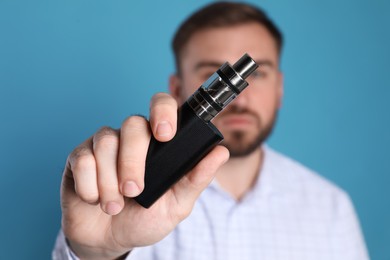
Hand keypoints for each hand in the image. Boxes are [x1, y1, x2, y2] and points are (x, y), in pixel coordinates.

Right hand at [61, 93, 228, 258]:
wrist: (110, 240)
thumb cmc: (145, 218)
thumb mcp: (177, 204)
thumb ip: (196, 179)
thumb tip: (220, 152)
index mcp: (157, 143)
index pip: (161, 105)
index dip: (163, 111)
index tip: (165, 134)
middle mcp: (131, 138)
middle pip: (132, 124)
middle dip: (133, 161)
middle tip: (135, 191)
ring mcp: (104, 145)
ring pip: (106, 142)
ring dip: (110, 180)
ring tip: (114, 205)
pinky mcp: (79, 158)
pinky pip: (83, 160)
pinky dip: (90, 185)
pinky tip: (94, 199)